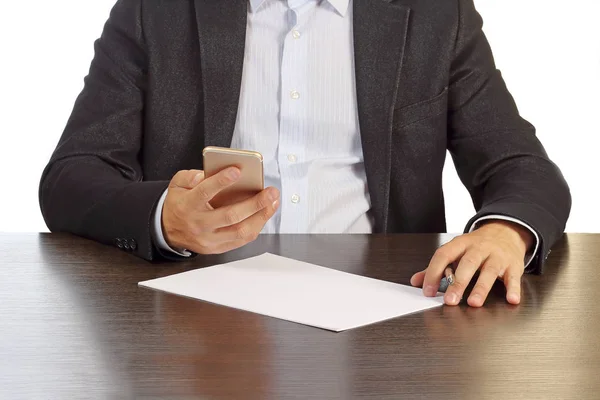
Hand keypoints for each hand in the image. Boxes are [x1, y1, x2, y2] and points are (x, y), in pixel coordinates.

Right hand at [162, 168, 279, 253]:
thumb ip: (191, 177)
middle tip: (271, 192)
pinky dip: (256, 227)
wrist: (168, 231)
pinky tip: (264, 215)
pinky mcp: (217, 248)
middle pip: (230, 216)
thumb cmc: (179, 204)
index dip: (221, 181)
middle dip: (255, 203)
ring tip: (273, 203)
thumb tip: (208, 174)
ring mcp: (209, 239)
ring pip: (240, 231)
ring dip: (261, 217)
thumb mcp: (176, 185)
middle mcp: (199, 224)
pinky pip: (241, 240)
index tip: (237, 170)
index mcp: (187, 205)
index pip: (205, 192)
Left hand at [410, 221, 533, 306]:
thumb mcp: (456, 251)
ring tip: (474, 302)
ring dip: (481, 287)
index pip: (443, 255)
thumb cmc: (476, 246)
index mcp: (461, 244)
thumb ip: (437, 267)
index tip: (428, 291)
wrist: (505, 232)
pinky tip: (511, 299)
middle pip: (467, 264)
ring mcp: (497, 256)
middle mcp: (479, 248)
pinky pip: (513, 277)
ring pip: (489, 271)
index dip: (433, 273)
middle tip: (450, 300)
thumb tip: (416, 281)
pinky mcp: (513, 265)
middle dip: (458, 283)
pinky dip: (513, 288)